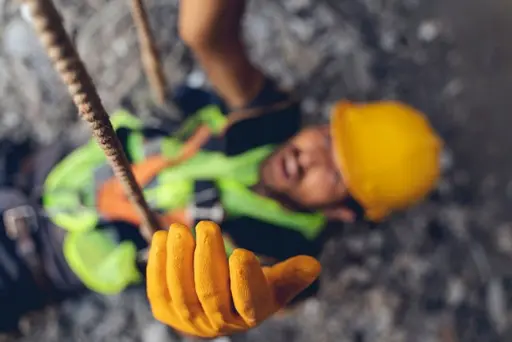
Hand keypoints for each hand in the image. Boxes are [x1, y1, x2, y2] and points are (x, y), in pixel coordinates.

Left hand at [147, 221, 320, 337]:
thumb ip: (292, 274)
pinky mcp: (167, 312)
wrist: (221, 306)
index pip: (249, 302)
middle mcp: (219, 324)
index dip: (244, 280)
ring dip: (177, 259)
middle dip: (207, 259)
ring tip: (178, 230)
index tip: (242, 253)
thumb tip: (313, 266)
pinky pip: (158, 291)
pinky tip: (160, 239)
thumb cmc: (252, 288)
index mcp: (250, 314)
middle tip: (206, 226)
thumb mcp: (276, 283)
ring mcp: (190, 321)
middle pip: (210, 293)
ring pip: (180, 292)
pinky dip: (156, 265)